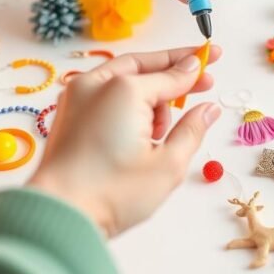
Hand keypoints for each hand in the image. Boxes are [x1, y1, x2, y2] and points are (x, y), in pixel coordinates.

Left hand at [27, 45, 222, 236]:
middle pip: (144, 66)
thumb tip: (209, 108)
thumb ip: (192, 129)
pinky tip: (140, 133)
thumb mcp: (168, 164)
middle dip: (174, 70)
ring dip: (150, 95)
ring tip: (160, 136)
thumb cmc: (112, 194)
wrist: (59, 215)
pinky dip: (127, 103)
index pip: (170, 73)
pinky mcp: (67, 112)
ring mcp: (76, 96)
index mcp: (123, 90)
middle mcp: (96, 84)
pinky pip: (105, 93)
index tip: (214, 58)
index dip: (195, 68)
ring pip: (123, 80)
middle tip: (203, 77)